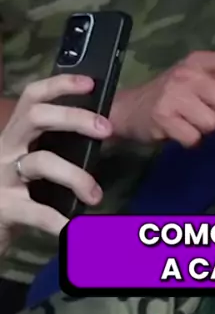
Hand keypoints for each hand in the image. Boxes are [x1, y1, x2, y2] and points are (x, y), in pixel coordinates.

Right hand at [0, 74, 111, 255]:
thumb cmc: (14, 191)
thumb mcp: (31, 163)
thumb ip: (57, 148)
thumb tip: (100, 137)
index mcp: (16, 135)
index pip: (33, 97)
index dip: (60, 85)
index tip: (90, 83)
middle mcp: (6, 149)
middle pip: (36, 117)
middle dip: (73, 117)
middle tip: (106, 129)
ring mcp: (3, 177)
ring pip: (41, 161)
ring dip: (76, 176)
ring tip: (96, 196)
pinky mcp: (5, 207)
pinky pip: (37, 212)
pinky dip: (60, 222)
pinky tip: (76, 230)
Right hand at [110, 44, 214, 146]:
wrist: (129, 109)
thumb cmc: (171, 91)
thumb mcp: (197, 72)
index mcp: (197, 61)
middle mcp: (186, 75)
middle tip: (203, 111)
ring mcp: (174, 96)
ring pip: (213, 123)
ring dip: (205, 128)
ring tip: (189, 121)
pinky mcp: (164, 119)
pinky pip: (195, 138)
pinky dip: (190, 140)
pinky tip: (179, 131)